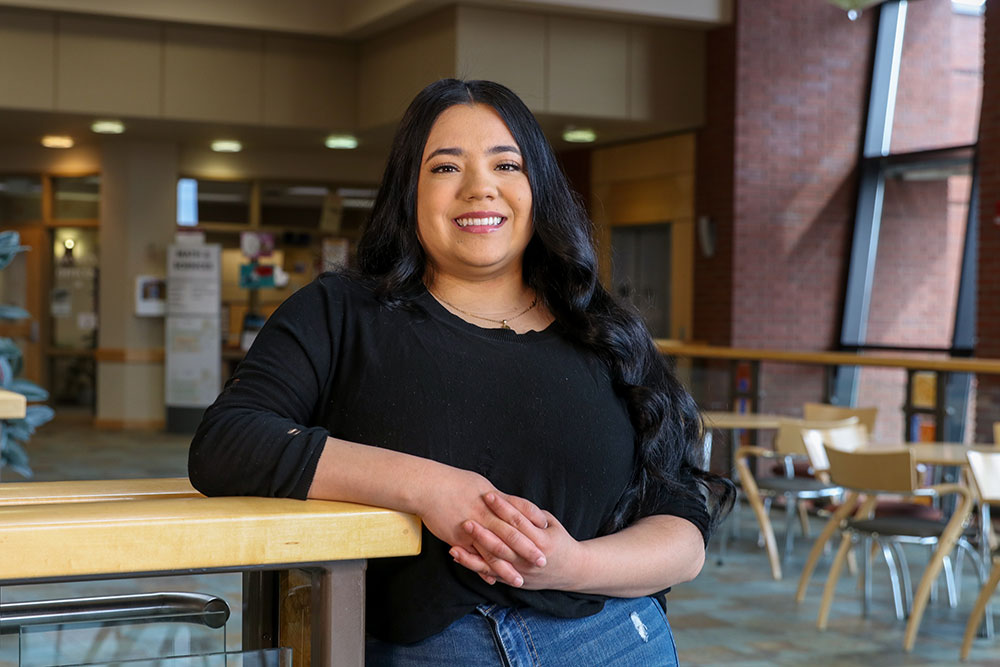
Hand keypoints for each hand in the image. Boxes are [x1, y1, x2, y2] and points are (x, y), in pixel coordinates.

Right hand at [412, 466, 548, 584]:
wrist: (429, 486)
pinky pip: (475, 557)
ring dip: (508, 568)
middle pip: (513, 534)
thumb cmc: (454, 482)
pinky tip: (492, 580)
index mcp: (494, 500)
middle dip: (528, 549)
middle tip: (543, 562)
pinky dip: (484, 570)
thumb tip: (508, 502)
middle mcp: (487, 515)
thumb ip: (496, 497)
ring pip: (495, 551)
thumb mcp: (480, 485)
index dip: (534, 519)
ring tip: (520, 580)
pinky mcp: (460, 538)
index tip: (547, 529)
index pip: (521, 509)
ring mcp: (474, 528)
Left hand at [449, 493, 584, 590]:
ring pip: (494, 562)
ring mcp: (521, 572)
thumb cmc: (560, 541)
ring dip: (473, 554)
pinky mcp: (513, 581)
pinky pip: (491, 574)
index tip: (488, 495)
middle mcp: (530, 558)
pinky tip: (459, 557)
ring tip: (454, 544)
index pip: (518, 522)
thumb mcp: (551, 524)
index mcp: (541, 541)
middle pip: (503, 543)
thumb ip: (532, 514)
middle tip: (466, 520)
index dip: (503, 508)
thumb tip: (510, 501)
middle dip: (483, 532)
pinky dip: (474, 567)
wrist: (572, 571)